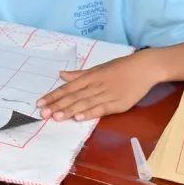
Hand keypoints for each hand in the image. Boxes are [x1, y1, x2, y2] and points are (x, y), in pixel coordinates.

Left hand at [37, 52, 159, 121]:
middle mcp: (95, 85)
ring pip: (84, 103)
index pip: (67, 88)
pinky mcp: (118, 103)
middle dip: (57, 105)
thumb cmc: (120, 68)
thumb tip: (61, 74)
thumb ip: (79, 74)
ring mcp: (106, 94)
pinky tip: (78, 117)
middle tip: (42, 113)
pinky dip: (89, 112)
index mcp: (89, 77)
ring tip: (55, 117)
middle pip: (73, 97)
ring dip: (69, 110)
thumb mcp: (98, 69)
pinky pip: (101, 109)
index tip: (39, 103)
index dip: (53, 96)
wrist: (144, 67)